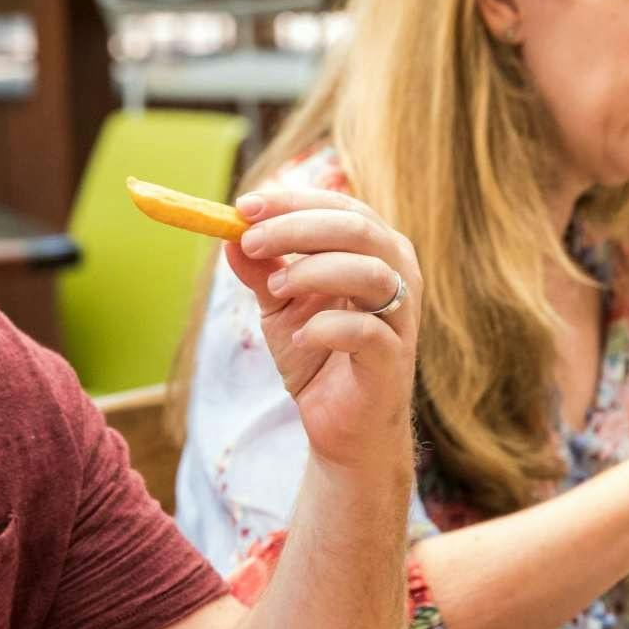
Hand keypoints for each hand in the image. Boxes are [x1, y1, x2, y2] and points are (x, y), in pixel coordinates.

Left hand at [227, 188, 424, 483]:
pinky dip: (327, 327)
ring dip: (313, 272)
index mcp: (375, 250)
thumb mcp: (279, 306)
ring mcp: (401, 317)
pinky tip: (302, 336)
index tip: (245, 207)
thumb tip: (228, 233)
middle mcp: (398, 274)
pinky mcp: (393, 359)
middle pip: (357, 229)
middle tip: (251, 240)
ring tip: (275, 290)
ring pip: (370, 272)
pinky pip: (366, 331)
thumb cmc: (318, 356)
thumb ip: (260, 269)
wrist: (341, 427)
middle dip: (297, 228)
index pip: (341, 207)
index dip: (293, 202)